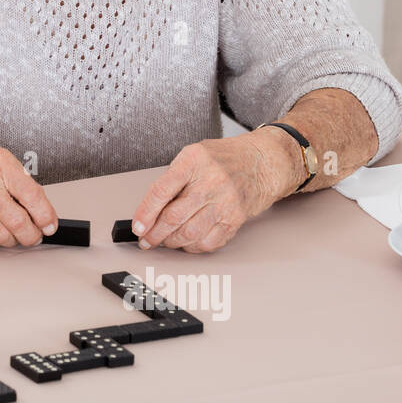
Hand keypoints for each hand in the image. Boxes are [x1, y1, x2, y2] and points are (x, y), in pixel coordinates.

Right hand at [0, 145, 57, 252]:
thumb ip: (22, 186)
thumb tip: (45, 216)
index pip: (32, 195)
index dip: (45, 216)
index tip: (49, 226)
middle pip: (19, 222)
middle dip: (30, 235)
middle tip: (32, 236)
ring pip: (2, 237)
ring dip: (10, 240)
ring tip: (7, 232)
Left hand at [130, 129, 298, 252]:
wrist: (263, 162)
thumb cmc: (225, 158)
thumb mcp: (194, 155)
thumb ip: (173, 178)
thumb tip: (149, 209)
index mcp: (193, 161)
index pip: (162, 191)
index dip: (145, 213)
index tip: (137, 227)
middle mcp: (210, 181)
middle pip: (174, 216)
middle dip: (154, 234)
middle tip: (146, 240)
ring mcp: (224, 201)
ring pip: (190, 233)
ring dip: (171, 243)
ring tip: (164, 241)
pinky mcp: (235, 219)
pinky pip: (209, 242)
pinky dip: (193, 247)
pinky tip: (186, 242)